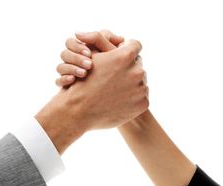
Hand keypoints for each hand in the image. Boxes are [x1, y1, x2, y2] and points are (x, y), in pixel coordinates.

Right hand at [36, 35, 147, 153]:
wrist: (79, 111)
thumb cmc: (82, 82)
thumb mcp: (91, 57)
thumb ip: (103, 41)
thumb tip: (118, 36)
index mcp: (125, 56)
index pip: (135, 45)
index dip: (126, 50)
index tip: (119, 58)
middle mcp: (137, 71)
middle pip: (138, 65)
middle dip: (129, 69)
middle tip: (115, 78)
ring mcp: (141, 88)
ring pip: (141, 81)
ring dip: (132, 84)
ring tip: (116, 90)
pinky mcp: (143, 103)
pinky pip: (142, 97)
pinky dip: (134, 98)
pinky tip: (120, 100)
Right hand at [56, 30, 124, 87]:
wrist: (118, 94)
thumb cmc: (120, 69)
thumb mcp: (112, 52)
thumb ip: (99, 38)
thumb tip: (78, 32)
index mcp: (83, 50)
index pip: (71, 42)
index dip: (78, 46)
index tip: (89, 53)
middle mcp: (75, 60)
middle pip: (64, 54)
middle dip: (76, 58)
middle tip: (89, 64)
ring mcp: (71, 74)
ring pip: (60, 67)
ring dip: (71, 68)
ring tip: (84, 73)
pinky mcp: (69, 87)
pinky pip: (58, 81)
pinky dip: (64, 80)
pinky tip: (72, 81)